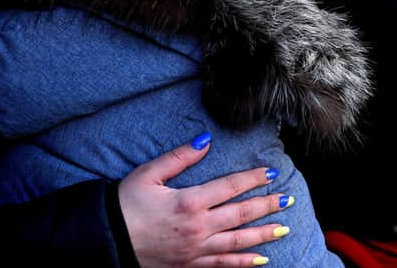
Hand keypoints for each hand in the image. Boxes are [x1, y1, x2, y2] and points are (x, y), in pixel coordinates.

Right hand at [119, 132, 291, 266]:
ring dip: (263, 234)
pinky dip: (244, 263)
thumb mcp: (149, 174)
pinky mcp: (190, 265)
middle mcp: (198, 227)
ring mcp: (196, 249)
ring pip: (238, 242)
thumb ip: (179, 157)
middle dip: (267, 205)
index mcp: (189, 201)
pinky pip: (223, 266)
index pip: (230, 186)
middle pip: (241, 214)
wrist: (108, 240)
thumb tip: (205, 141)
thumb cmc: (126, 204)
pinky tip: (261, 260)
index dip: (253, 179)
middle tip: (288, 199)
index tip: (270, 173)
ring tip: (283, 228)